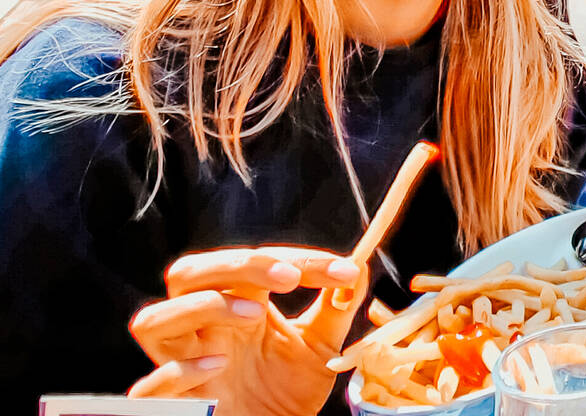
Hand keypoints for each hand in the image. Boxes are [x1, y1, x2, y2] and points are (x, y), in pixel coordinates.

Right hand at [128, 247, 367, 415]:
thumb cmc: (286, 392)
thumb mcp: (319, 347)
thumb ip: (335, 308)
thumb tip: (358, 267)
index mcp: (236, 306)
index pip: (250, 265)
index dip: (297, 260)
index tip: (343, 271)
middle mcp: (203, 330)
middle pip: (187, 274)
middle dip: (236, 266)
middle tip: (288, 277)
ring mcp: (183, 365)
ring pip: (153, 322)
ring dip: (202, 308)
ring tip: (255, 315)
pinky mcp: (177, 405)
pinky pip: (151, 386)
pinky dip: (179, 371)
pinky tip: (216, 366)